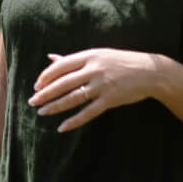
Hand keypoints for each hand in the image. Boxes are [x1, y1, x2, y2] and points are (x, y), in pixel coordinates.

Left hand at [28, 48, 172, 131]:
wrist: (150, 72)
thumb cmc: (122, 62)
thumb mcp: (98, 55)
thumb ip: (73, 58)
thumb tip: (50, 57)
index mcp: (90, 55)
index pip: (61, 66)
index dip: (46, 76)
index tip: (36, 85)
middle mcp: (94, 69)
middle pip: (63, 83)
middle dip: (45, 93)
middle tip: (32, 102)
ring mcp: (102, 85)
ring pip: (73, 97)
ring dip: (55, 106)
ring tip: (42, 112)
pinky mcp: (111, 99)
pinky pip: (88, 112)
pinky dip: (74, 120)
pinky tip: (62, 127)